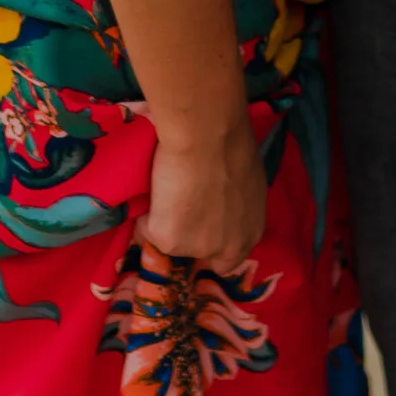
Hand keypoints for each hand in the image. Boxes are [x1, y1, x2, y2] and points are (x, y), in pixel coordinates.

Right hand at [141, 113, 267, 268]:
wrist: (207, 135)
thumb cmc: (231, 145)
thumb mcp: (246, 182)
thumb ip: (236, 205)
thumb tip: (220, 202)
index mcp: (250, 234)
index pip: (228, 259)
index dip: (211, 241)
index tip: (198, 224)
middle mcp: (228, 249)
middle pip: (199, 253)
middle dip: (188, 235)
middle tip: (178, 207)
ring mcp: (198, 249)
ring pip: (171, 241)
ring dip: (166, 221)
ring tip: (166, 188)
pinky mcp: (169, 242)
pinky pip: (148, 230)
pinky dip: (145, 213)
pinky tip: (155, 187)